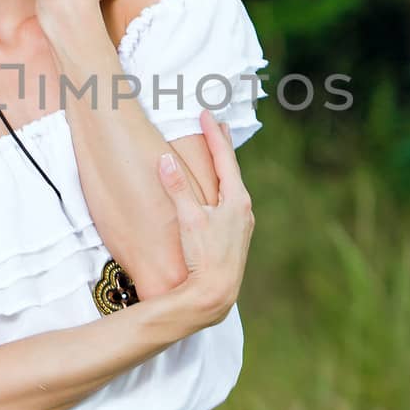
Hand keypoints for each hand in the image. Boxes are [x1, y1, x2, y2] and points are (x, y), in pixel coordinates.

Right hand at [156, 109, 255, 328]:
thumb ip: (177, 188)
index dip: (213, 135)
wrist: (217, 294)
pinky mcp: (235, 236)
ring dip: (224, 167)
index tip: (206, 115)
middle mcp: (244, 208)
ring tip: (218, 154)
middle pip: (233, 169)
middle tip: (219, 125)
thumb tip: (165, 159)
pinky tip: (218, 193)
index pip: (224, 158)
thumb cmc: (204, 257)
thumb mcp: (189, 219)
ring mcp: (242, 223)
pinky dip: (223, 187)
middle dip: (223, 147)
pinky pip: (230, 201)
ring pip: (233, 185)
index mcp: (236, 199)